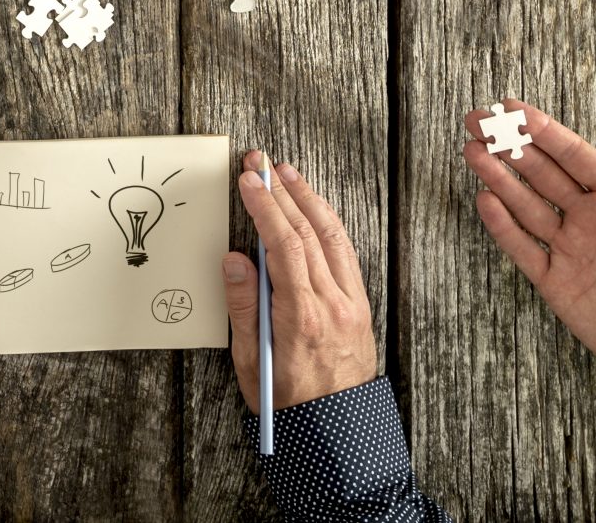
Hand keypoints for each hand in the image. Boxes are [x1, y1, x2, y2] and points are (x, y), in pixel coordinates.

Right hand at [222, 153, 378, 409]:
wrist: (336, 431)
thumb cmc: (289, 403)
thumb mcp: (252, 363)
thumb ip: (243, 307)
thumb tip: (235, 260)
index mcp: (302, 317)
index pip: (284, 245)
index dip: (265, 206)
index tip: (249, 180)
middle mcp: (333, 304)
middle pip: (308, 232)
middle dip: (281, 192)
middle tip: (261, 164)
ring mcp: (351, 304)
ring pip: (332, 237)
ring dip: (308, 200)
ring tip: (288, 174)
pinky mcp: (360, 307)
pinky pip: (345, 254)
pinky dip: (328, 224)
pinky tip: (314, 210)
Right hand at [463, 102, 595, 372]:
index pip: (575, 156)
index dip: (543, 130)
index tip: (512, 106)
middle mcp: (592, 220)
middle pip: (542, 173)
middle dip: (509, 145)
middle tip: (478, 119)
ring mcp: (572, 251)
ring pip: (526, 205)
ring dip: (499, 177)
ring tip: (471, 150)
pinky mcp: (558, 284)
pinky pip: (524, 250)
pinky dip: (503, 226)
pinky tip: (486, 200)